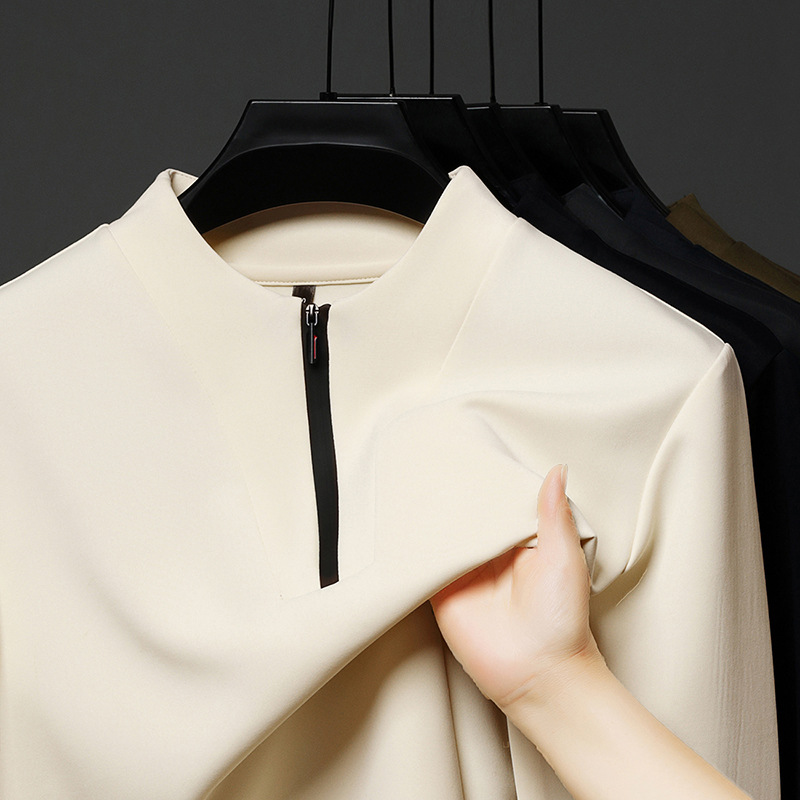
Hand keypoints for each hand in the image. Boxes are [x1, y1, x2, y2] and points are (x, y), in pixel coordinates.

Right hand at [430, 463, 604, 709]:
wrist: (537, 674)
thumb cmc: (561, 620)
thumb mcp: (564, 557)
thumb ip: (554, 514)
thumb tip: (558, 469)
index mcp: (522, 540)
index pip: (500, 501)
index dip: (488, 479)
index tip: (472, 448)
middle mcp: (492, 553)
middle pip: (468, 515)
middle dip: (455, 492)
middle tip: (434, 456)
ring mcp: (465, 571)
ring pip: (444, 534)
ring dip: (432, 514)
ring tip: (414, 478)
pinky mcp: (442, 591)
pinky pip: (425, 563)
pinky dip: (414, 546)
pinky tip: (402, 521)